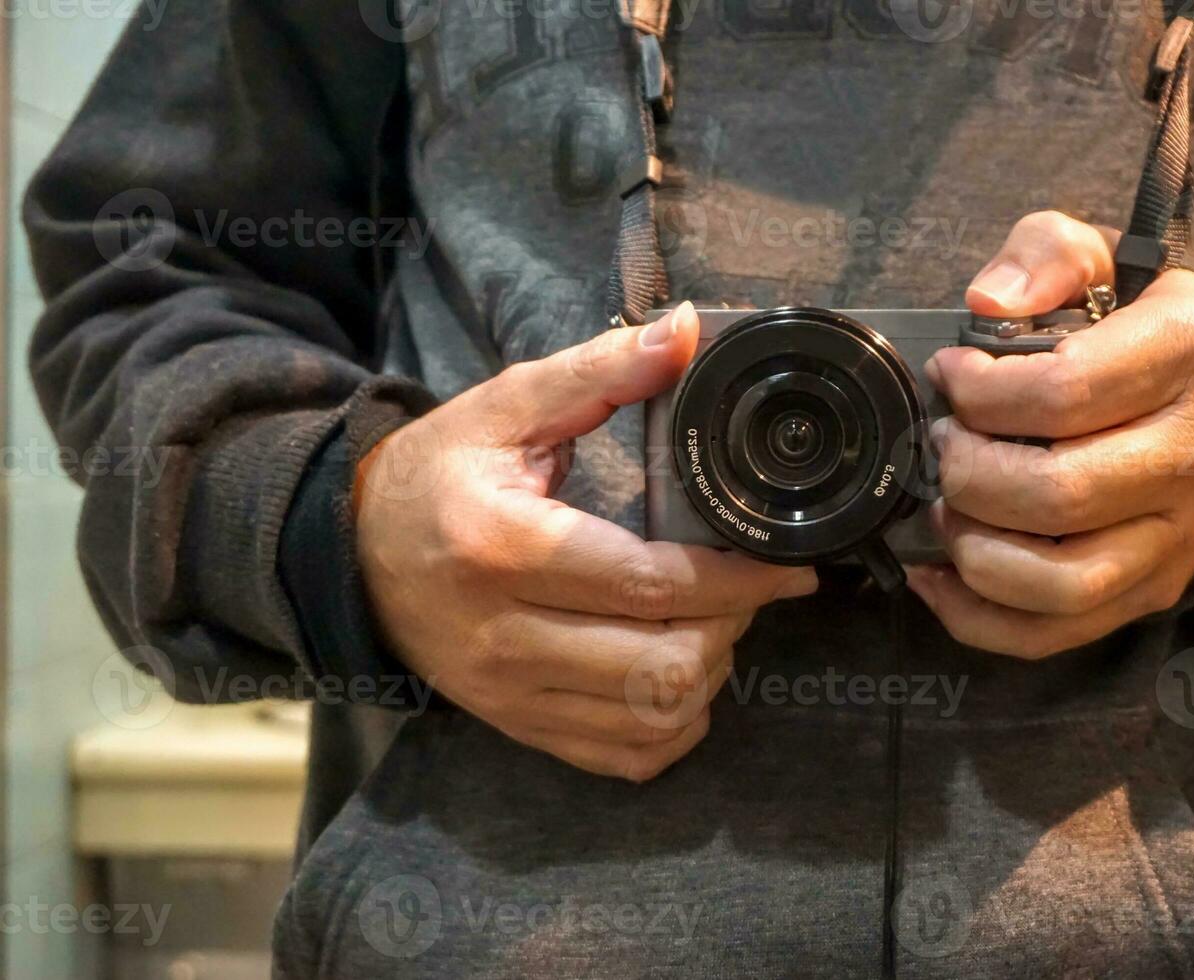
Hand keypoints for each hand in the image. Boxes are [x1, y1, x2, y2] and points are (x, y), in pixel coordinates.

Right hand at [355, 303, 816, 780]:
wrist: (353, 552)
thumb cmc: (438, 474)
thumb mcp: (506, 407)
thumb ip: (600, 371)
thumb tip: (685, 332)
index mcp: (506, 548)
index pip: (649, 585)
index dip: (737, 581)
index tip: (790, 569)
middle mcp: (504, 636)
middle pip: (660, 665)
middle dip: (730, 627)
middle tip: (743, 588)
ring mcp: (508, 694)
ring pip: (649, 719)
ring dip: (708, 675)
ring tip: (713, 624)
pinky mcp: (516, 726)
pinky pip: (621, 757)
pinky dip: (672, 727)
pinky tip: (680, 679)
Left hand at [909, 211, 1193, 658]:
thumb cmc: (1134, 329)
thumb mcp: (1100, 259)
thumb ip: (1044, 255)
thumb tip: (988, 303)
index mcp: (1187, 355)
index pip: (1061, 392)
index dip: (978, 389)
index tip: (949, 375)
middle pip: (1055, 493)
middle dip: (966, 471)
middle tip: (943, 443)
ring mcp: (1178, 535)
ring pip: (1058, 581)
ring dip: (972, 550)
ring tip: (944, 507)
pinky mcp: (1150, 590)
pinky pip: (1053, 633)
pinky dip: (976, 617)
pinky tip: (937, 575)